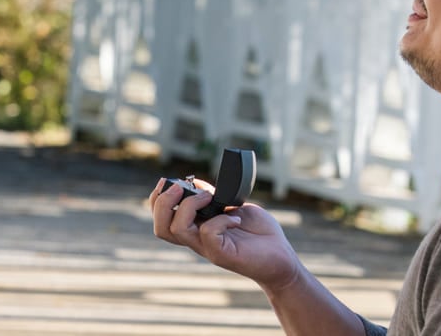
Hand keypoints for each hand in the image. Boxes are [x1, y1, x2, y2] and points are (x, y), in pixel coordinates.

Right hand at [150, 176, 303, 292]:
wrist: (282, 258)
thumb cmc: (259, 233)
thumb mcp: (232, 207)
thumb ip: (213, 197)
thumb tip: (195, 183)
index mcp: (197, 228)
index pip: (162, 219)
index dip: (157, 199)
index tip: (170, 181)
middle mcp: (197, 240)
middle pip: (161, 228)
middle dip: (163, 202)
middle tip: (181, 188)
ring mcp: (208, 248)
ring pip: (177, 230)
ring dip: (188, 206)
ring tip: (209, 197)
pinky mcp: (222, 254)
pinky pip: (208, 233)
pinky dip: (220, 219)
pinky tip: (235, 218)